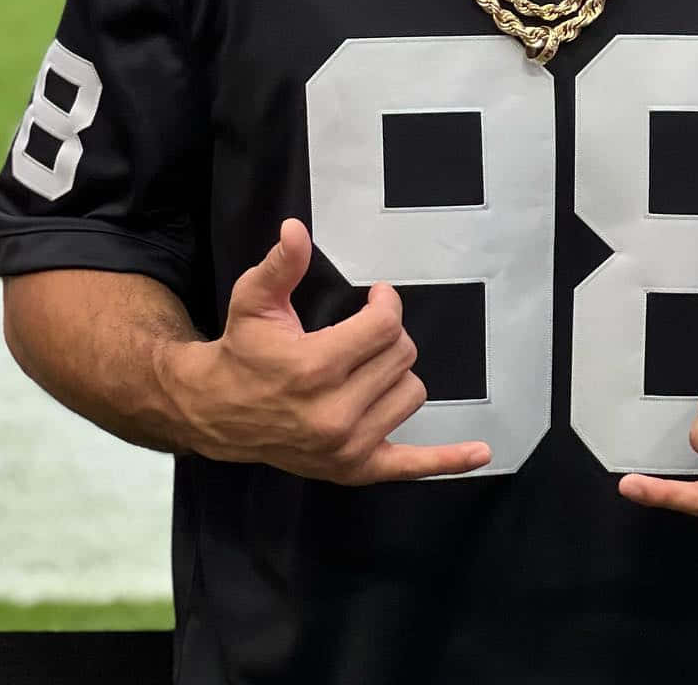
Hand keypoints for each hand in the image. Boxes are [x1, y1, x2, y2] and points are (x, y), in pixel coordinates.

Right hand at [162, 219, 490, 482]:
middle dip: (389, 335)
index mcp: (314, 368)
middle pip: (403, 356)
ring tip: (366, 367)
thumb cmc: (243, 350)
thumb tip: (297, 228)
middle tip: (363, 332)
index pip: (386, 326)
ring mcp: (348, 448)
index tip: (375, 296)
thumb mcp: (254, 300)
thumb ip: (281, 264)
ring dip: (396, 374)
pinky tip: (479, 452)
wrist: (218, 411)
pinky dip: (447, 460)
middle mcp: (335, 414)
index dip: (386, 303)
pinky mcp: (356, 470)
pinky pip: (412, 465)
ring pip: (412, 393)